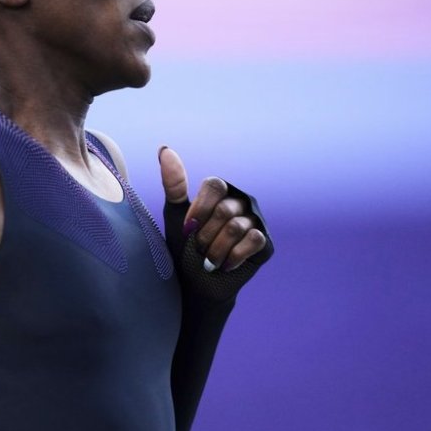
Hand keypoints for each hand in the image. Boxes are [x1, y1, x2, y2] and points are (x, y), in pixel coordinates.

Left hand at [159, 146, 267, 272]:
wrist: (197, 283)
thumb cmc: (184, 247)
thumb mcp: (176, 216)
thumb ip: (173, 184)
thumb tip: (164, 148)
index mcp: (221, 191)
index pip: (215, 186)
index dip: (200, 209)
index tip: (188, 228)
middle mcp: (241, 202)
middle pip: (224, 210)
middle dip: (205, 235)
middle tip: (199, 249)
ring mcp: (256, 221)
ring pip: (236, 228)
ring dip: (216, 250)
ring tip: (209, 260)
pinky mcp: (266, 242)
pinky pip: (253, 240)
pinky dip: (233, 256)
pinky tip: (225, 265)